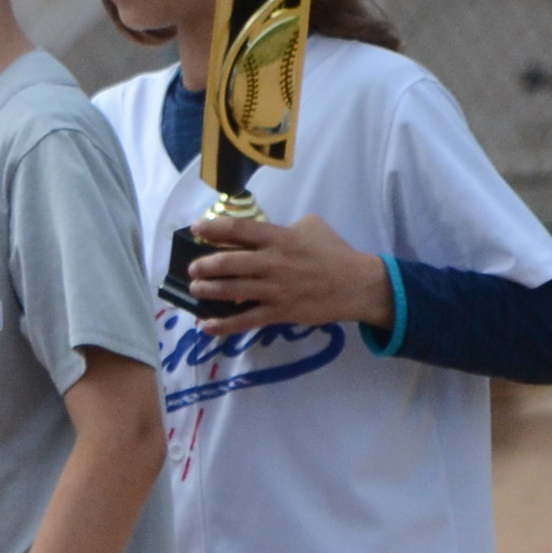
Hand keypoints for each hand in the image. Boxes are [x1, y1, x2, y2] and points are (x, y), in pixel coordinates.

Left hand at [184, 213, 392, 337]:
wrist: (357, 285)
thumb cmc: (334, 252)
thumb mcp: (312, 226)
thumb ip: (284, 227)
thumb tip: (260, 229)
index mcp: (279, 238)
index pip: (238, 230)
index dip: (212, 228)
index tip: (196, 229)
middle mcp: (272, 263)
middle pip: (227, 263)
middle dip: (203, 266)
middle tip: (194, 269)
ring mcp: (274, 290)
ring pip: (230, 291)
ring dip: (207, 291)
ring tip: (196, 289)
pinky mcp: (278, 312)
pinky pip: (245, 320)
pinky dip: (223, 325)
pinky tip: (206, 325)